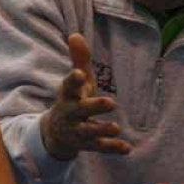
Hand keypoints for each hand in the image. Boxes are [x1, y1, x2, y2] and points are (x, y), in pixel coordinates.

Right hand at [40, 33, 129, 160]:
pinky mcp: (87, 145)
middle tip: (110, 102)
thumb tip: (76, 35)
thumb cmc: (72, 99)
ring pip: (89, 132)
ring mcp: (78, 131)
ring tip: (115, 127)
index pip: (68, 87)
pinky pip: (100, 148)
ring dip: (102, 129)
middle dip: (94, 107)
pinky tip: (127, 148)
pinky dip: (112, 149)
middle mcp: (71, 114)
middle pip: (80, 110)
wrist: (55, 133)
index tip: (79, 74)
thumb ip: (79, 60)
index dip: (73, 80)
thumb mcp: (77, 81)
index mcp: (68, 96)